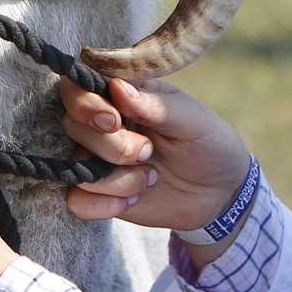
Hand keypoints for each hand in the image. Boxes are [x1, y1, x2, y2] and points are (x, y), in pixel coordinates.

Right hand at [59, 75, 250, 245]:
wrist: (219, 192)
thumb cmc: (207, 143)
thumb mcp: (191, 120)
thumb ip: (154, 104)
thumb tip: (116, 86)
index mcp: (124, 95)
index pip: (78, 86)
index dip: (86, 103)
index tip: (114, 120)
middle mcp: (103, 124)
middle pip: (73, 126)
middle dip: (112, 146)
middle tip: (147, 152)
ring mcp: (97, 159)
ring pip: (76, 166)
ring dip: (116, 179)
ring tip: (150, 178)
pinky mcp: (98, 193)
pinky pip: (77, 201)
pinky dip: (105, 204)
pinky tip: (134, 199)